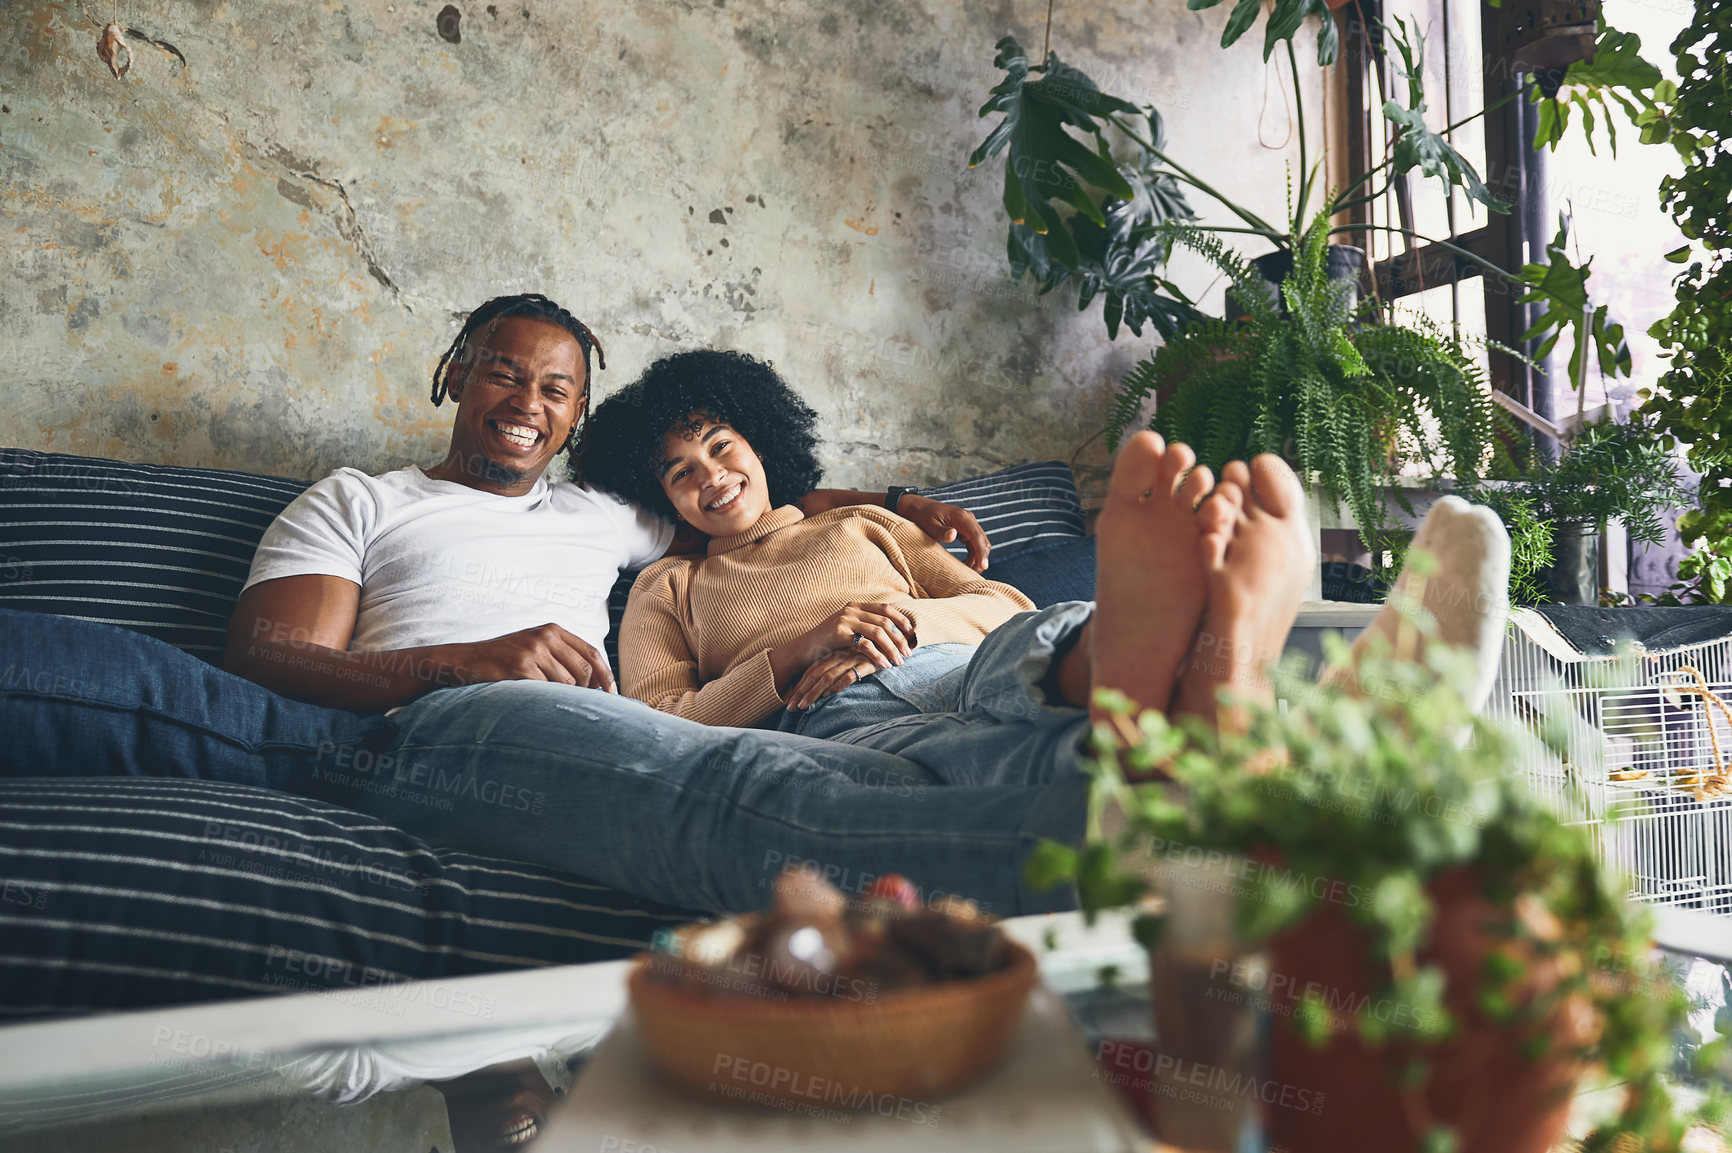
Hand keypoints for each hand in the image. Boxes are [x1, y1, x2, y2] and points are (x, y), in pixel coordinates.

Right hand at [443, 623, 615, 692]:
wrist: (466, 661)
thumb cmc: (504, 659)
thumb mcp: (535, 648)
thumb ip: (562, 657)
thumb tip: (596, 682)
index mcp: (552, 630)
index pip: (591, 652)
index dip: (606, 674)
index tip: (613, 693)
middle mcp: (545, 637)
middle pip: (584, 669)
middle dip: (588, 691)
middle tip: (583, 706)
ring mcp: (533, 651)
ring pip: (568, 683)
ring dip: (565, 698)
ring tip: (554, 704)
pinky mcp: (521, 667)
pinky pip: (547, 690)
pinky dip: (547, 701)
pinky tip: (538, 704)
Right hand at [769, 602, 915, 692]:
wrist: (805, 648)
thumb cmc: (830, 642)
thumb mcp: (849, 629)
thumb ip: (866, 626)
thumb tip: (893, 634)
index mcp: (856, 606)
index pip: (886, 608)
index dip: (901, 620)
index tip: (912, 634)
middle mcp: (852, 609)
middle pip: (885, 622)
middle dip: (899, 639)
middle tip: (908, 653)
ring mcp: (845, 620)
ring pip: (878, 633)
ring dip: (892, 648)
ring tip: (899, 661)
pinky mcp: (840, 633)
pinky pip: (865, 644)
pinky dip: (878, 656)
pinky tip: (884, 665)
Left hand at [786, 652, 878, 710]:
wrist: (896, 643)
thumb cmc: (872, 656)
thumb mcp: (852, 662)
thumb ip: (838, 672)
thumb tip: (823, 691)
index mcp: (834, 654)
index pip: (812, 670)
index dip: (800, 685)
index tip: (790, 700)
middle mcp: (840, 656)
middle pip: (815, 674)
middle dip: (801, 692)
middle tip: (791, 708)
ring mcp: (852, 659)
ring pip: (827, 677)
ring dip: (813, 693)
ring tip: (803, 706)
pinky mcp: (865, 663)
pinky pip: (848, 676)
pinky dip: (836, 686)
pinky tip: (827, 696)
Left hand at [898, 494, 990, 572]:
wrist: (918, 507)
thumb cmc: (922, 516)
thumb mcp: (928, 524)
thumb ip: (941, 531)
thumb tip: (953, 535)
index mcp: (961, 517)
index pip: (977, 536)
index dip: (981, 553)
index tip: (983, 567)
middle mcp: (968, 519)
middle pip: (982, 541)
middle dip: (980, 559)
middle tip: (971, 575)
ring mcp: (968, 524)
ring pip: (980, 544)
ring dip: (976, 558)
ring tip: (966, 571)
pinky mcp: (965, 529)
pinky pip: (974, 544)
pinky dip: (972, 555)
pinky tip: (965, 564)